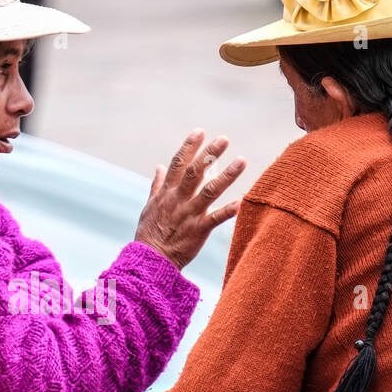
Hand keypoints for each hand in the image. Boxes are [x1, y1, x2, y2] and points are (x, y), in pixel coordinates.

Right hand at [134, 129, 244, 269]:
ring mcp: (189, 214)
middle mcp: (178, 200)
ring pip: (209, 191)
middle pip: (194, 172)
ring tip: (242, 160)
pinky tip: (242, 200)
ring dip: (227, 175)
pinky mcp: (198, 231)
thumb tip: (159, 166)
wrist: (150, 261)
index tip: (200, 131)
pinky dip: (229, 210)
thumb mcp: (150, 206)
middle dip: (209, 154)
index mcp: (167, 193)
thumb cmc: (149, 233)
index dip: (189, 146)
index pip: (178, 164)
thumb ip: (157, 185)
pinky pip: (216, 219)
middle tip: (224, 139)